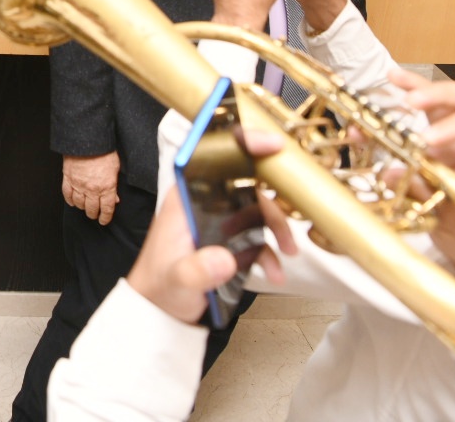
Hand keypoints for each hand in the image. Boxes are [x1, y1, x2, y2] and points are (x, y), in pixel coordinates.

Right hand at [63, 151, 119, 224]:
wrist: (87, 139)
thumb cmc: (104, 151)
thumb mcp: (115, 168)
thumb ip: (114, 185)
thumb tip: (114, 198)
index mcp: (107, 187)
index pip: (106, 209)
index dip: (105, 217)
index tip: (104, 220)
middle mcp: (92, 189)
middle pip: (92, 209)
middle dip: (94, 214)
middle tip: (94, 215)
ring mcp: (79, 184)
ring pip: (79, 203)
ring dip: (82, 208)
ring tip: (84, 208)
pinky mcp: (68, 178)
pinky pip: (67, 194)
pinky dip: (69, 200)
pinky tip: (72, 202)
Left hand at [126, 128, 295, 323]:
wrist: (161, 310)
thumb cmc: (159, 287)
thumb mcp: (177, 279)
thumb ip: (196, 270)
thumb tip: (224, 260)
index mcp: (184, 198)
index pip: (210, 158)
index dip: (240, 144)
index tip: (270, 144)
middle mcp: (202, 203)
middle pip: (243, 183)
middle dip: (270, 198)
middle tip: (294, 212)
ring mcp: (217, 220)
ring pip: (255, 209)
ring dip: (276, 228)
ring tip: (288, 252)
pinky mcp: (227, 239)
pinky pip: (256, 237)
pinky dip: (269, 252)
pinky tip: (275, 271)